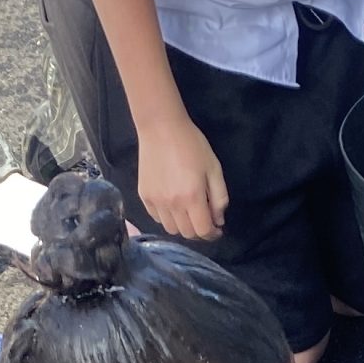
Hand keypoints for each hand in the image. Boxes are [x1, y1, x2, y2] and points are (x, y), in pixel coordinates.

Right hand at [137, 113, 229, 241]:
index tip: (217, 229)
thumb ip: (219, 197)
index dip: (212, 234)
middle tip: (204, 220)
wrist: (161, 128)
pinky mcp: (144, 196)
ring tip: (188, 213)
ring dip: (183, 227)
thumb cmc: (192, 145)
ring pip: (171, 229)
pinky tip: (173, 206)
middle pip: (187, 233)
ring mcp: (156, 202)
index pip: (203, 231)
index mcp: (192, 197)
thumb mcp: (214, 168)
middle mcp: (172, 204)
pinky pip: (157, 218)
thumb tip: (218, 220)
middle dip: (199, 231)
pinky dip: (168, 218)